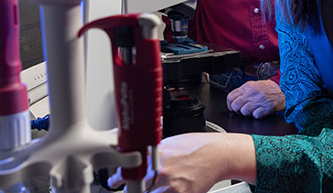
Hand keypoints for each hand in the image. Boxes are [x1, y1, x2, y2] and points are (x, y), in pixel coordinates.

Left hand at [107, 133, 255, 192]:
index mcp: (156, 155)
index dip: (119, 178)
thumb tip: (137, 156)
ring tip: (160, 186)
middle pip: (136, 189)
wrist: (217, 154)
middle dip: (134, 189)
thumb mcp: (169, 143)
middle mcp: (161, 171)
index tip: (115, 182)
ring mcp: (171, 186)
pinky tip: (171, 189)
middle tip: (134, 188)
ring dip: (150, 192)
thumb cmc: (196, 146)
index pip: (129, 170)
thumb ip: (153, 153)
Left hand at [226, 80, 285, 118]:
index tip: (233, 108)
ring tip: (253, 111)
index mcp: (247, 86)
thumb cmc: (270, 89)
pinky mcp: (266, 108)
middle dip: (237, 111)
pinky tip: (260, 112)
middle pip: (235, 106)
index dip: (230, 105)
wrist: (285, 91)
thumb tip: (235, 99)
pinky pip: (255, 116)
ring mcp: (259, 100)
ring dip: (247, 114)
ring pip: (244, 112)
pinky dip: (257, 116)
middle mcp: (252, 93)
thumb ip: (244, 91)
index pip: (230, 96)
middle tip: (242, 111)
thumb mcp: (255, 85)